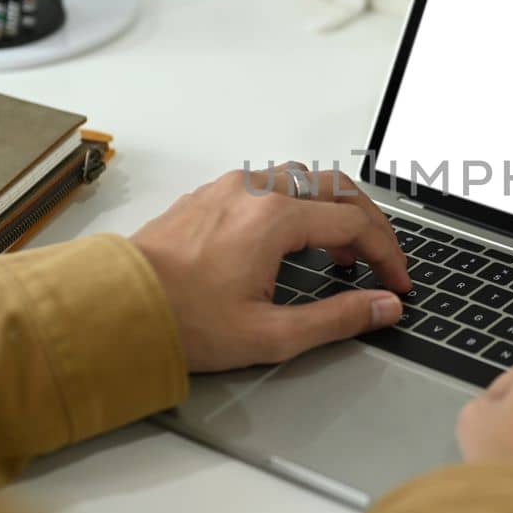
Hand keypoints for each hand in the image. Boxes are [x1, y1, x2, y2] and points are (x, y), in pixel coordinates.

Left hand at [130, 164, 411, 372]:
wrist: (116, 308)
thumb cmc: (181, 321)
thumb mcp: (271, 334)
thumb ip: (336, 318)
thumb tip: (382, 308)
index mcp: (275, 219)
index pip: (355, 223)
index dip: (387, 254)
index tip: (396, 283)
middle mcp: (254, 191)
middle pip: (335, 187)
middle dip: (368, 222)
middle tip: (381, 258)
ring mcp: (228, 189)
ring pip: (301, 177)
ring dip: (332, 207)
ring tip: (340, 249)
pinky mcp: (208, 196)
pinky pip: (267, 183)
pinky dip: (297, 203)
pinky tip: (291, 237)